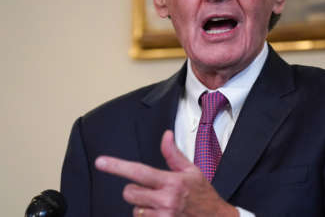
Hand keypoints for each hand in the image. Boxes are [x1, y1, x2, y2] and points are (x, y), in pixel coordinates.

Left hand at [95, 130, 238, 216]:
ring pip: (135, 209)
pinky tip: (161, 213)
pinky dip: (148, 216)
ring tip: (161, 204)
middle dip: (136, 190)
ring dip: (143, 206)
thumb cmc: (203, 195)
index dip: (117, 166)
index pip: (139, 172)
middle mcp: (165, 200)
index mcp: (172, 182)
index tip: (101, 162)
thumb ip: (173, 154)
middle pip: (130, 193)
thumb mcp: (191, 171)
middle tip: (151, 190)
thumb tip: (166, 135)